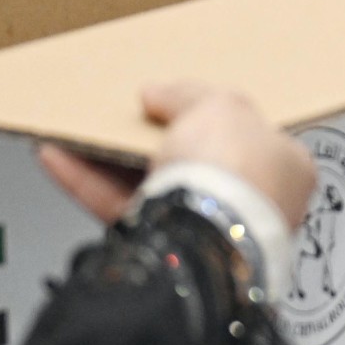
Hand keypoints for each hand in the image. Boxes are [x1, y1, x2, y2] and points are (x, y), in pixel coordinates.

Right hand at [38, 81, 316, 228]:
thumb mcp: (219, 104)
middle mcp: (250, 204)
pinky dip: (88, 183)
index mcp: (286, 169)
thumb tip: (157, 94)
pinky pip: (120, 210)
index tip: (180, 100)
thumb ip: (186, 93)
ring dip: (111, 158)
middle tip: (126, 114)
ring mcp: (205, 229)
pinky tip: (59, 158)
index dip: (214, 112)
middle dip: (153, 138)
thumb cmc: (234, 173)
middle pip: (194, 161)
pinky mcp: (163, 251)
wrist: (205, 240)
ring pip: (151, 186)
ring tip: (79, 130)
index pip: (250, 133)